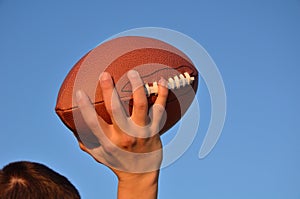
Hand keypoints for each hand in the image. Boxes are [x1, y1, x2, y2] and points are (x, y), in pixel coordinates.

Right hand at [75, 70, 167, 198]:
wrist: (141, 174)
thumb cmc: (118, 162)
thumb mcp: (99, 155)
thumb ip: (86, 142)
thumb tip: (73, 128)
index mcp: (108, 141)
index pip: (94, 123)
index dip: (85, 108)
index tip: (79, 92)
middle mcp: (125, 135)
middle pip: (116, 109)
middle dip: (109, 90)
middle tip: (105, 74)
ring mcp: (142, 131)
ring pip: (140, 105)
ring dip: (137, 87)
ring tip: (133, 72)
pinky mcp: (155, 129)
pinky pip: (160, 109)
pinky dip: (162, 94)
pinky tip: (161, 81)